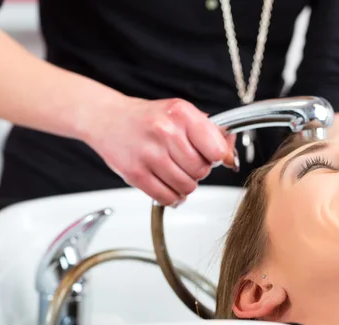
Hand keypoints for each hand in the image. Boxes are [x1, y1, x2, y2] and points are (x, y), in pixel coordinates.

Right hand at [83, 97, 237, 205]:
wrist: (107, 119)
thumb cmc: (147, 118)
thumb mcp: (181, 114)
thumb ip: (210, 132)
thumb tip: (231, 155)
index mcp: (181, 114)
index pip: (216, 149)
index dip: (217, 157)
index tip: (210, 156)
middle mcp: (165, 132)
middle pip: (202, 171)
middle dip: (199, 171)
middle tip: (187, 163)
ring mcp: (149, 154)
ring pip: (187, 187)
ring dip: (185, 185)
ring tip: (175, 173)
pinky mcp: (136, 174)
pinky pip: (166, 197)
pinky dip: (172, 197)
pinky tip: (169, 187)